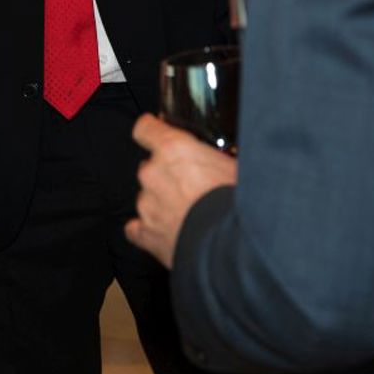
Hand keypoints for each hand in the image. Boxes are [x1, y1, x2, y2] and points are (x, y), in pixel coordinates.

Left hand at [126, 114, 237, 268]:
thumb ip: (217, 157)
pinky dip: (148, 230)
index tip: (156, 131)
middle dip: (166, 174)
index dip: (151, 130)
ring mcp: (146, 205)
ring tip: (188, 214)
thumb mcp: (235, 165)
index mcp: (173, 149)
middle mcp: (153, 173)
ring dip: (162, 203)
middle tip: (192, 185)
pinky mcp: (146, 234)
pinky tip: (167, 232)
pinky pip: (137, 229)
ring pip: (146, 198)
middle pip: (149, 167)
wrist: (230, 245)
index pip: (145, 128)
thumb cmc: (236, 201)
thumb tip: (227, 155)